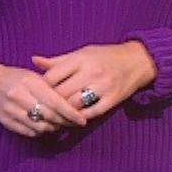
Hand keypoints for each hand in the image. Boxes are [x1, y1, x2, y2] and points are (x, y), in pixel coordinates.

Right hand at [0, 61, 89, 137]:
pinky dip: (41, 132)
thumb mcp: (32, 76)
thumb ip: (50, 88)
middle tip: (75, 123)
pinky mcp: (7, 121)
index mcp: (29, 82)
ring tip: (60, 124)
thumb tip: (72, 103)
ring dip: (53, 128)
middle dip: (65, 122)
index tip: (82, 119)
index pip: (55, 101)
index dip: (71, 112)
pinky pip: (29, 132)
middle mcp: (20, 97)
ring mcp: (12, 110)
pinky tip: (45, 126)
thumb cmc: (14, 77)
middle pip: (49, 116)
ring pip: (40, 126)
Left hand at [30, 42, 156, 123]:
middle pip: (61, 93)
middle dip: (50, 102)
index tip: (39, 91)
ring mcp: (103, 87)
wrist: (138, 61)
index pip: (52, 77)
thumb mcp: (81, 53)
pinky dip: (80, 117)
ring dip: (63, 111)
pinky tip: (73, 117)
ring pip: (74, 105)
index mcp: (80, 59)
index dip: (42, 87)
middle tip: (44, 107)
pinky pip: (92, 113)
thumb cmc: (104, 56)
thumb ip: (57, 61)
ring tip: (57, 113)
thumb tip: (33, 60)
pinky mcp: (113, 99)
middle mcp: (91, 72)